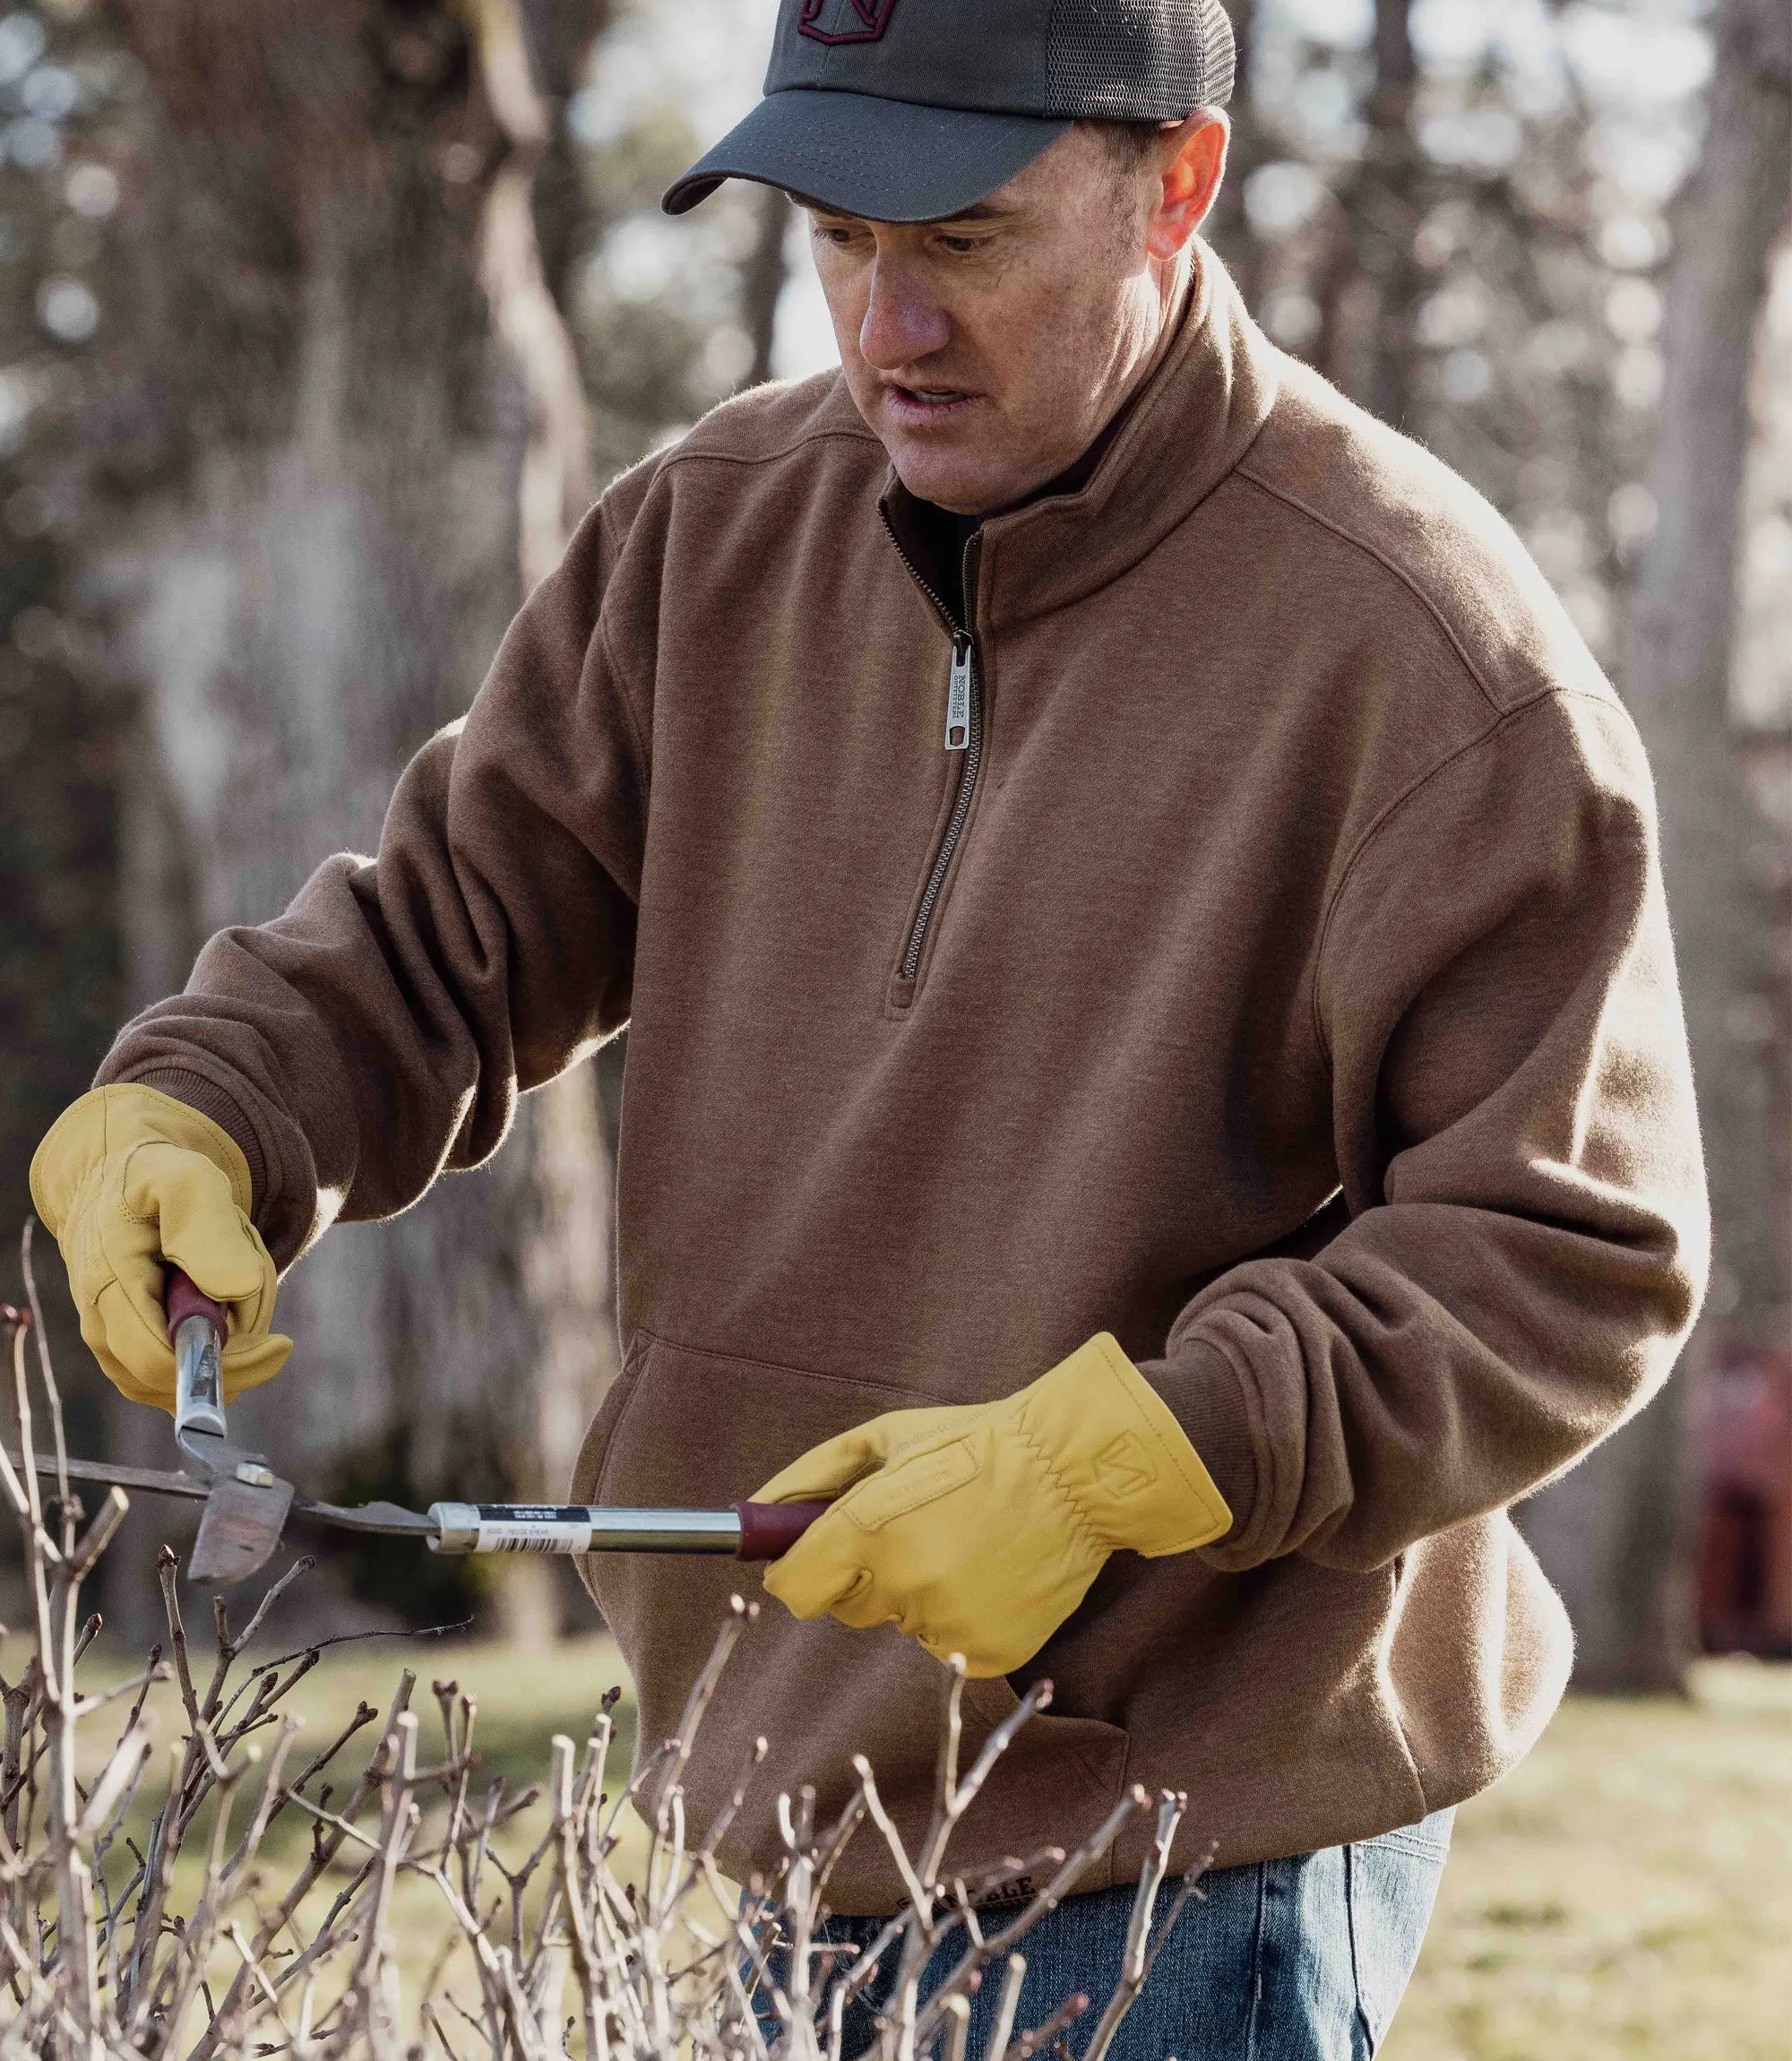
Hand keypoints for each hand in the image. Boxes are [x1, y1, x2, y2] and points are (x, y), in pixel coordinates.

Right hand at [29, 1084, 291, 1409]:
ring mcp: (117, 1351)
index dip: (225, 1365)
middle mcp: (103, 1330)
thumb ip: (210, 1230)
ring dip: (237, 1334)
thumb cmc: (158, 1180)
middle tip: (255, 1283)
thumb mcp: (189, 1183)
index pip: (161, 1363)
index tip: (282, 1342)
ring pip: (198, 1375)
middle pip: (187, 1379)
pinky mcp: (137, 1359)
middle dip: (241, 1344)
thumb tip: (238, 1289)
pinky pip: (196, 1371)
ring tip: (232, 1273)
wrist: (125, 1187)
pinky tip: (223, 1295)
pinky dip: (227, 1341)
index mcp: (108, 1287)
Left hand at [753, 1333, 1230, 1676]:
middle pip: (846, 1606)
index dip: (800, 1569)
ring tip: (967, 1539)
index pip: (793, 1589)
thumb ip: (809, 1478)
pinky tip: (993, 1569)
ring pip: (901, 1622)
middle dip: (867, 1571)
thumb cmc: (976, 1443)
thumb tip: (752, 1514)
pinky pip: (947, 1645)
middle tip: (918, 1525)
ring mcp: (947, 1624)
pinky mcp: (986, 1653)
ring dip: (918, 1591)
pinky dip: (962, 1615)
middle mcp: (903, 1585)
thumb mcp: (884, 1439)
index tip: (815, 1555)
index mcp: (869, 1529)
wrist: (1077, 1472)